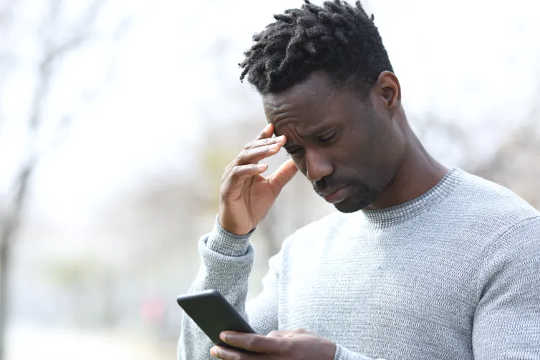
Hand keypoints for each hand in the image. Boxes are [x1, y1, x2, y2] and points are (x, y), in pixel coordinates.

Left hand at [210, 329, 335, 359]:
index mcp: (283, 347)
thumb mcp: (297, 333)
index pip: (253, 342)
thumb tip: (261, 337)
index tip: (221, 334)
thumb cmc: (315, 346)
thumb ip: (277, 335)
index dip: (235, 339)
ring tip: (221, 357)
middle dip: (227, 354)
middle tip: (214, 348)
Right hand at [219, 123, 296, 234]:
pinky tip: (264, 168)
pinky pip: (238, 174)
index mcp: (246, 166)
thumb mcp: (273, 187)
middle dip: (265, 143)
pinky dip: (251, 169)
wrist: (240, 227)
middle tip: (282, 139)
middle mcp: (236, 167)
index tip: (275, 127)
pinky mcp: (227, 188)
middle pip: (249, 149)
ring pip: (243, 158)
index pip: (254, 147)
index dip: (263, 136)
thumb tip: (297, 161)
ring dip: (259, 152)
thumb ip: (283, 174)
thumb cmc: (253, 206)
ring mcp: (230, 177)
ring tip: (274, 149)